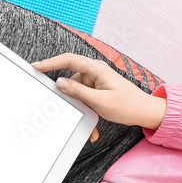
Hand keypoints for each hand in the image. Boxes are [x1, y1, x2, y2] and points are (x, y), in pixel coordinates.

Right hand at [32, 53, 165, 129]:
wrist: (145, 111)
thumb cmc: (128, 105)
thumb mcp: (100, 101)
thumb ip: (78, 91)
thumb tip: (59, 82)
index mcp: (96, 69)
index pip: (68, 60)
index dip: (50, 63)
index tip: (36, 67)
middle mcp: (94, 71)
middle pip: (70, 77)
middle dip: (68, 95)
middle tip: (64, 105)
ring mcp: (95, 79)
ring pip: (76, 90)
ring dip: (80, 105)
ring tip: (90, 118)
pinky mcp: (96, 87)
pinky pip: (84, 96)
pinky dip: (86, 108)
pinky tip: (93, 122)